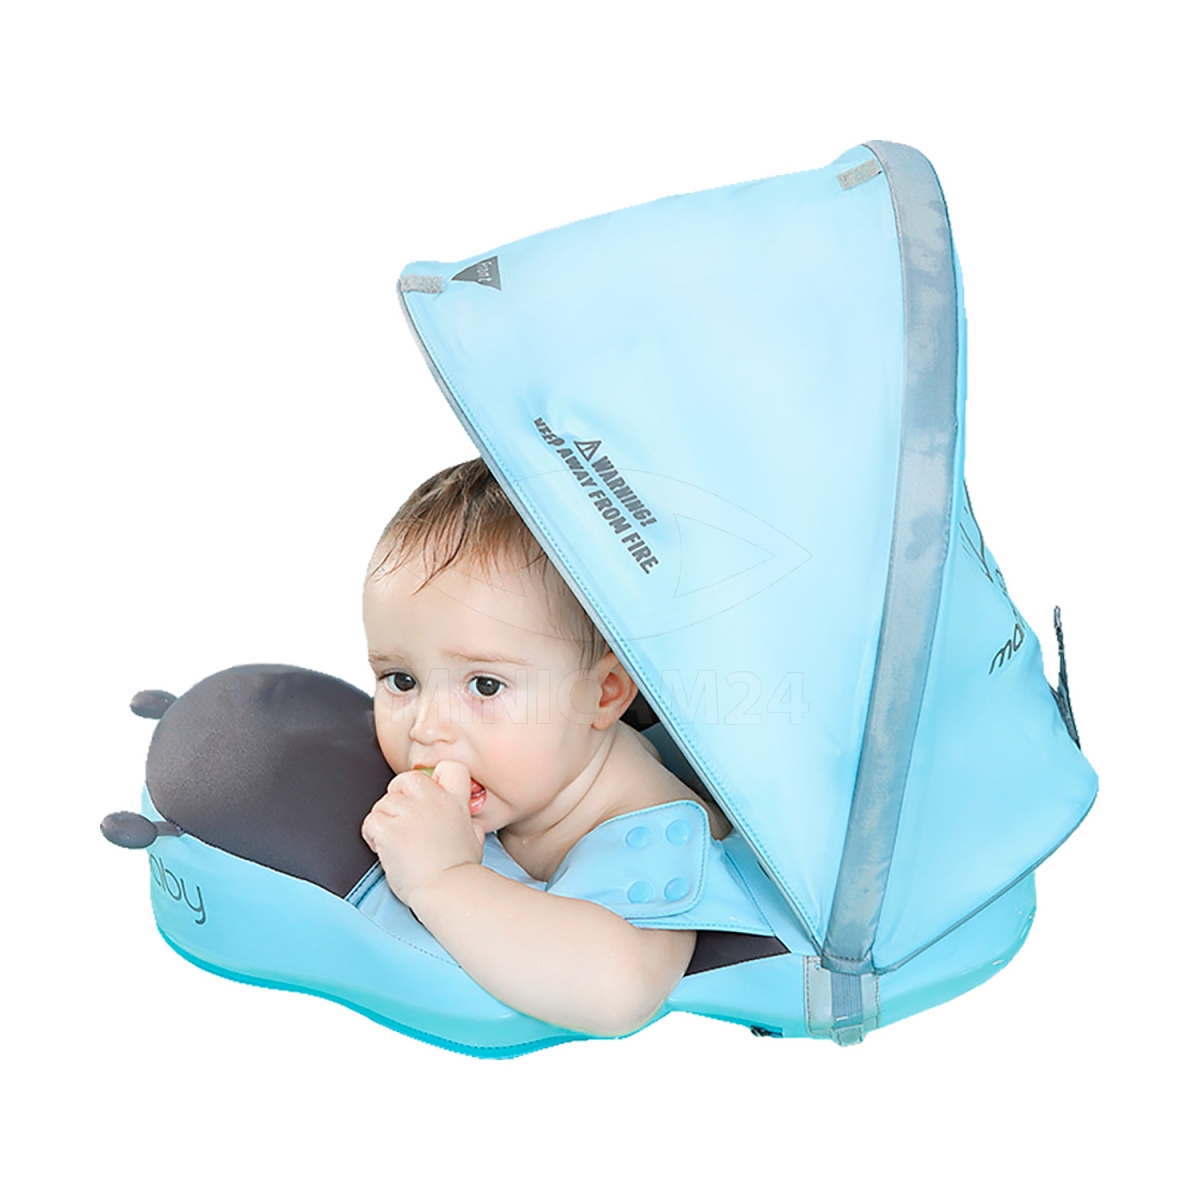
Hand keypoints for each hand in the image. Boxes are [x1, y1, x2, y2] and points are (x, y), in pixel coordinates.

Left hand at [361, 761, 484, 907]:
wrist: (448, 890)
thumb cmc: (461, 872)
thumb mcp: (475, 840)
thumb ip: (469, 824)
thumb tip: (468, 824)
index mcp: (455, 802)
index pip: (448, 767)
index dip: (434, 776)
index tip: (428, 793)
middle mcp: (433, 802)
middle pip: (406, 779)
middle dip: (397, 794)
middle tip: (398, 815)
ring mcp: (410, 815)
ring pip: (384, 802)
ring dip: (383, 819)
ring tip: (390, 840)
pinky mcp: (390, 832)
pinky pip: (371, 821)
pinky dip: (371, 834)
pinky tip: (380, 848)